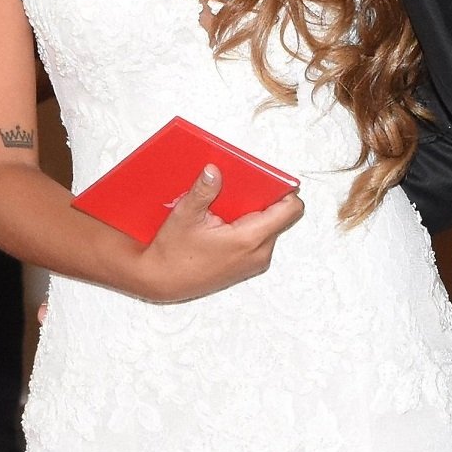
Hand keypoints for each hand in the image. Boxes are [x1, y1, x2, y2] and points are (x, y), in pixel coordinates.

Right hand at [137, 165, 303, 302]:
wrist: (162, 281)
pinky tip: (226, 222)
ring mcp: (255, 262)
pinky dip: (249, 227)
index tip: (272, 179)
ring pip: (271, 228)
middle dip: (266, 200)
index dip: (285, 191)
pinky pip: (260, 240)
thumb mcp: (186, 215)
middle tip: (242, 189)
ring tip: (229, 206)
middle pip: (281, 217)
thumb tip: (215, 170)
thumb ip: (204, 190)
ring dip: (256, 214)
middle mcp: (259, 253)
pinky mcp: (248, 267)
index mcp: (249, 239)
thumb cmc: (172, 254)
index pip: (290, 210)